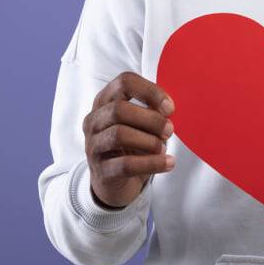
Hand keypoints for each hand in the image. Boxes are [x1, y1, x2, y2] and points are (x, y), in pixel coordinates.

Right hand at [83, 72, 176, 208]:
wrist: (114, 182)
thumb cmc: (132, 145)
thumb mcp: (141, 123)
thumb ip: (153, 110)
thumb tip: (167, 108)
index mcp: (105, 101)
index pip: (124, 82)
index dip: (150, 91)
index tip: (170, 108)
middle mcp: (94, 121)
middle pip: (119, 109)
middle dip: (151, 120)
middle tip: (169, 130)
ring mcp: (93, 146)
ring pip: (120, 135)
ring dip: (150, 141)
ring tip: (163, 148)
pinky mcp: (101, 171)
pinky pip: (126, 164)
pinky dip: (152, 163)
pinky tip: (168, 163)